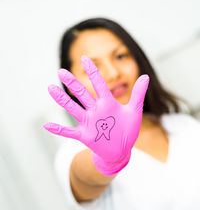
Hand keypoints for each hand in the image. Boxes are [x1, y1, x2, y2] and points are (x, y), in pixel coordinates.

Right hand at [44, 55, 148, 175]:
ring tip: (50, 88)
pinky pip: (69, 132)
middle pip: (82, 94)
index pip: (99, 84)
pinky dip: (58, 129)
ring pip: (74, 109)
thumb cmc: (127, 131)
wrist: (121, 151)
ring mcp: (89, 123)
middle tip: (61, 71)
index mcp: (108, 103)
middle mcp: (96, 110)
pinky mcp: (85, 136)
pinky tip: (46, 125)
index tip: (86, 58)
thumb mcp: (134, 112)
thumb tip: (146, 76)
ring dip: (62, 100)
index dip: (93, 72)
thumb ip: (138, 94)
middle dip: (73, 83)